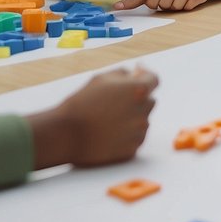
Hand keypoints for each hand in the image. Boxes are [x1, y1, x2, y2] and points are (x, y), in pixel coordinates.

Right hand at [32, 66, 158, 167]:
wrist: (66, 134)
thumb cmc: (82, 103)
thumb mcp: (101, 78)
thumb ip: (124, 73)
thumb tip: (138, 72)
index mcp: (138, 90)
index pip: (154, 80)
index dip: (145, 77)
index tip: (137, 75)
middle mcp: (143, 111)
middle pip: (149, 101)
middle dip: (137, 99)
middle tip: (114, 102)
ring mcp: (139, 132)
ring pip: (142, 120)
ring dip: (132, 117)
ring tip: (107, 119)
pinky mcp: (132, 149)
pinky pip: (135, 137)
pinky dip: (127, 134)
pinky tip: (108, 132)